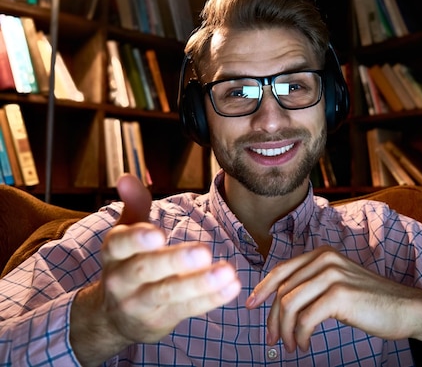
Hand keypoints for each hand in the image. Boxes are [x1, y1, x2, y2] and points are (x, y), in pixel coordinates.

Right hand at [70, 174, 240, 365]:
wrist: (112, 316)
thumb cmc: (128, 262)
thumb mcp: (125, 234)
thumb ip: (134, 204)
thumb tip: (128, 177)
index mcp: (114, 253)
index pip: (119, 244)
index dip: (136, 239)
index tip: (158, 235)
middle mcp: (121, 279)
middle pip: (146, 269)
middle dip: (175, 261)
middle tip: (203, 252)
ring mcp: (140, 303)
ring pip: (169, 293)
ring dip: (200, 284)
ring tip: (226, 271)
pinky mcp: (161, 320)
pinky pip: (187, 309)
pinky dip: (211, 299)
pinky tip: (232, 287)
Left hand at [245, 246, 421, 362]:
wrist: (407, 308)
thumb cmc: (372, 301)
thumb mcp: (338, 285)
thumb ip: (314, 285)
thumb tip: (283, 302)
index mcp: (322, 254)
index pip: (282, 270)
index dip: (262, 289)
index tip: (251, 305)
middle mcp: (325, 259)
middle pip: (283, 290)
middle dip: (273, 318)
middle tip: (273, 340)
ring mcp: (332, 275)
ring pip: (289, 304)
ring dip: (285, 330)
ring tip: (291, 345)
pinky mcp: (339, 295)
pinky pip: (305, 319)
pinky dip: (300, 336)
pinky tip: (304, 345)